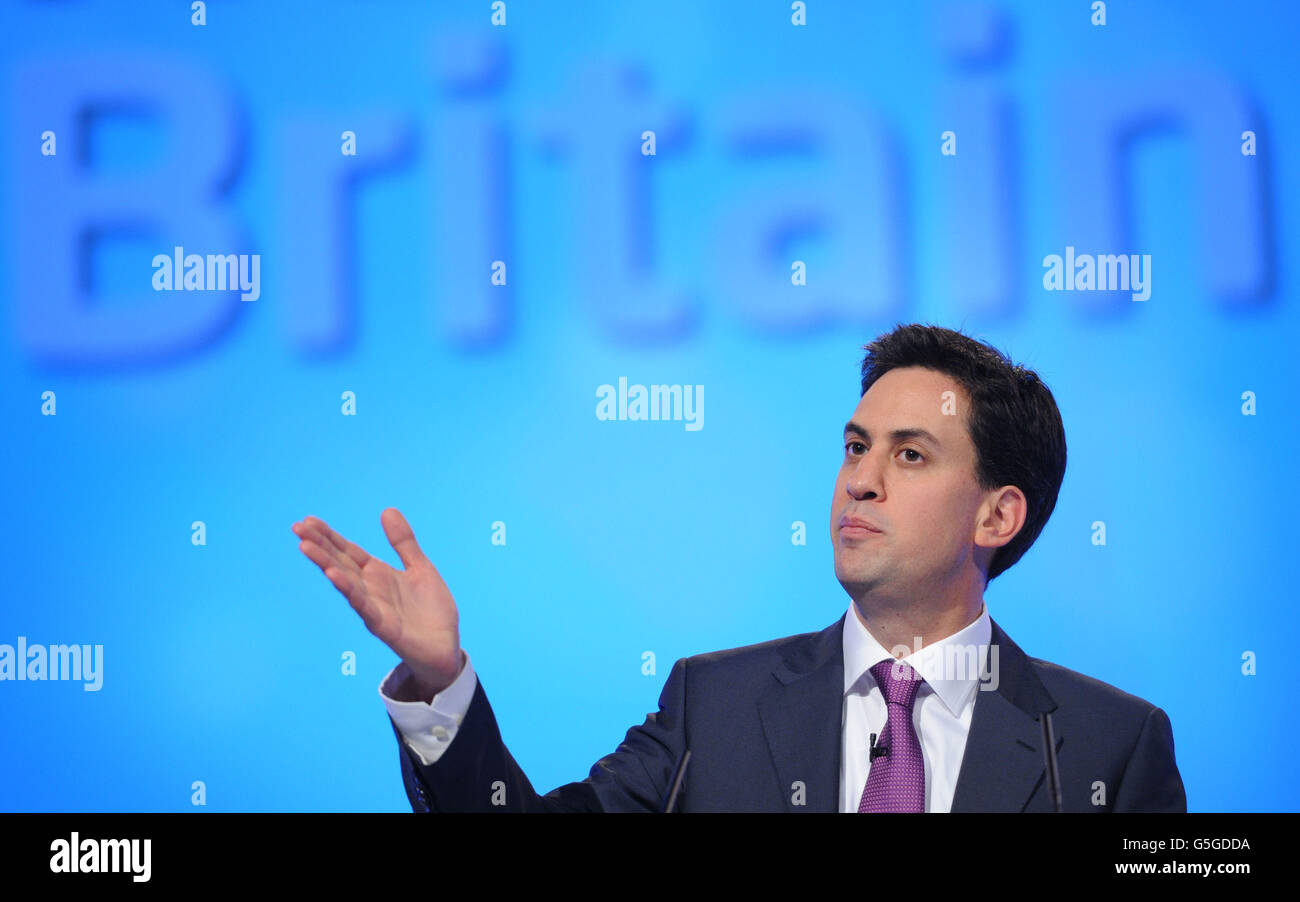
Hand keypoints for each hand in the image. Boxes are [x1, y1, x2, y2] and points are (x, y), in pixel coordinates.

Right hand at [293, 508, 461, 697]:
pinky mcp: (385, 627)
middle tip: (297, 528)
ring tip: (306, 546)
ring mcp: (374, 608)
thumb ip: (403, 542)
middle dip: (319, 546)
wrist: (446, 647)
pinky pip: (364, 607)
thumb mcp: (420, 567)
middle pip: (340, 563)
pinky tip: (335, 577)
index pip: (348, 551)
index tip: (308, 520)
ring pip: (346, 583)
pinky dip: (350, 592)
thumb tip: (387, 510)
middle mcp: (370, 590)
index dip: (329, 536)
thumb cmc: (431, 611)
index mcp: (378, 574)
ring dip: (326, 565)